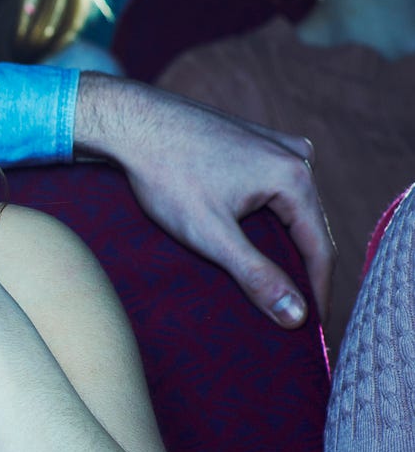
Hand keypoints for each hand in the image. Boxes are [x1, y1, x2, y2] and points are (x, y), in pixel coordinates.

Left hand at [74, 74, 331, 327]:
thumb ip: (256, 275)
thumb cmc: (164, 175)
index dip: (316, 292)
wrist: (129, 122)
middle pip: (308, 228)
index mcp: (295, 177)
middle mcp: (296, 156)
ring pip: (290, 209)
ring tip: (274, 284)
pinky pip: (273, 191)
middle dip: (300, 269)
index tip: (312, 329)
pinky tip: (252, 243)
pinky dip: (266, 219)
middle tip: (291, 313)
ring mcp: (276, 145)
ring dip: (283, 244)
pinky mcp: (254, 143)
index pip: (321, 249)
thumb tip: (297, 315)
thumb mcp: (210, 234)